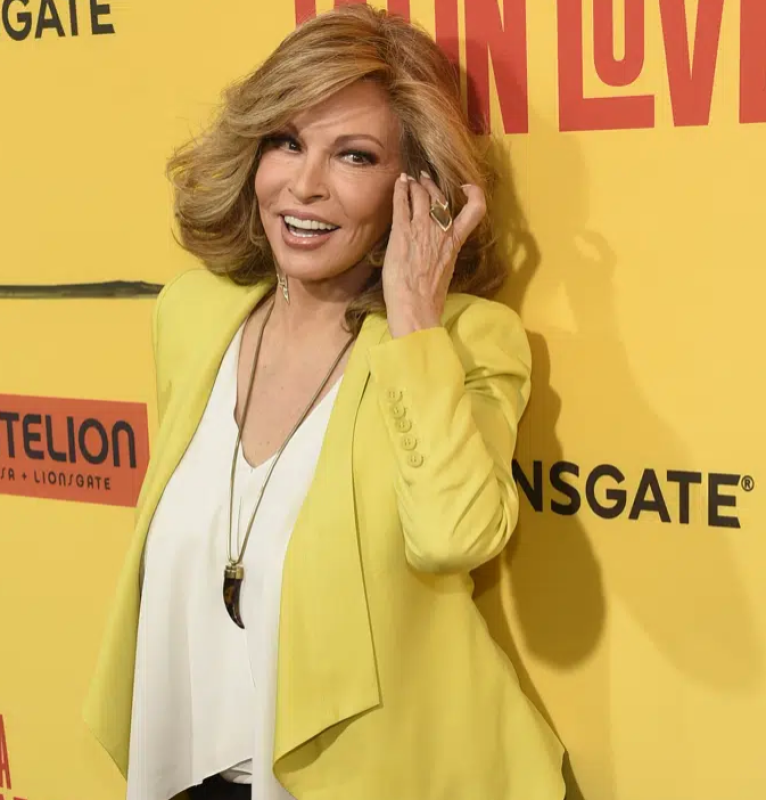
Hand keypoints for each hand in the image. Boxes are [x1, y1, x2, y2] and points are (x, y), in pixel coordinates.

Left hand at [381, 171, 485, 337]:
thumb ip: (445, 254)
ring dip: (415, 185)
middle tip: (423, 178)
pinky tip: (398, 184)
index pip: (476, 210)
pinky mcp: (401, 232)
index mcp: (455, 242)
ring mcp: (421, 229)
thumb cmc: (429, 297)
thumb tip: (439, 252)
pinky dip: (400, 190)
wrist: (415, 307)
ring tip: (409, 180)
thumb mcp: (447, 272)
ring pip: (420, 195)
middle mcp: (441, 231)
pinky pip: (401, 203)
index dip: (474, 193)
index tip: (465, 187)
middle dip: (431, 184)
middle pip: (439, 197)